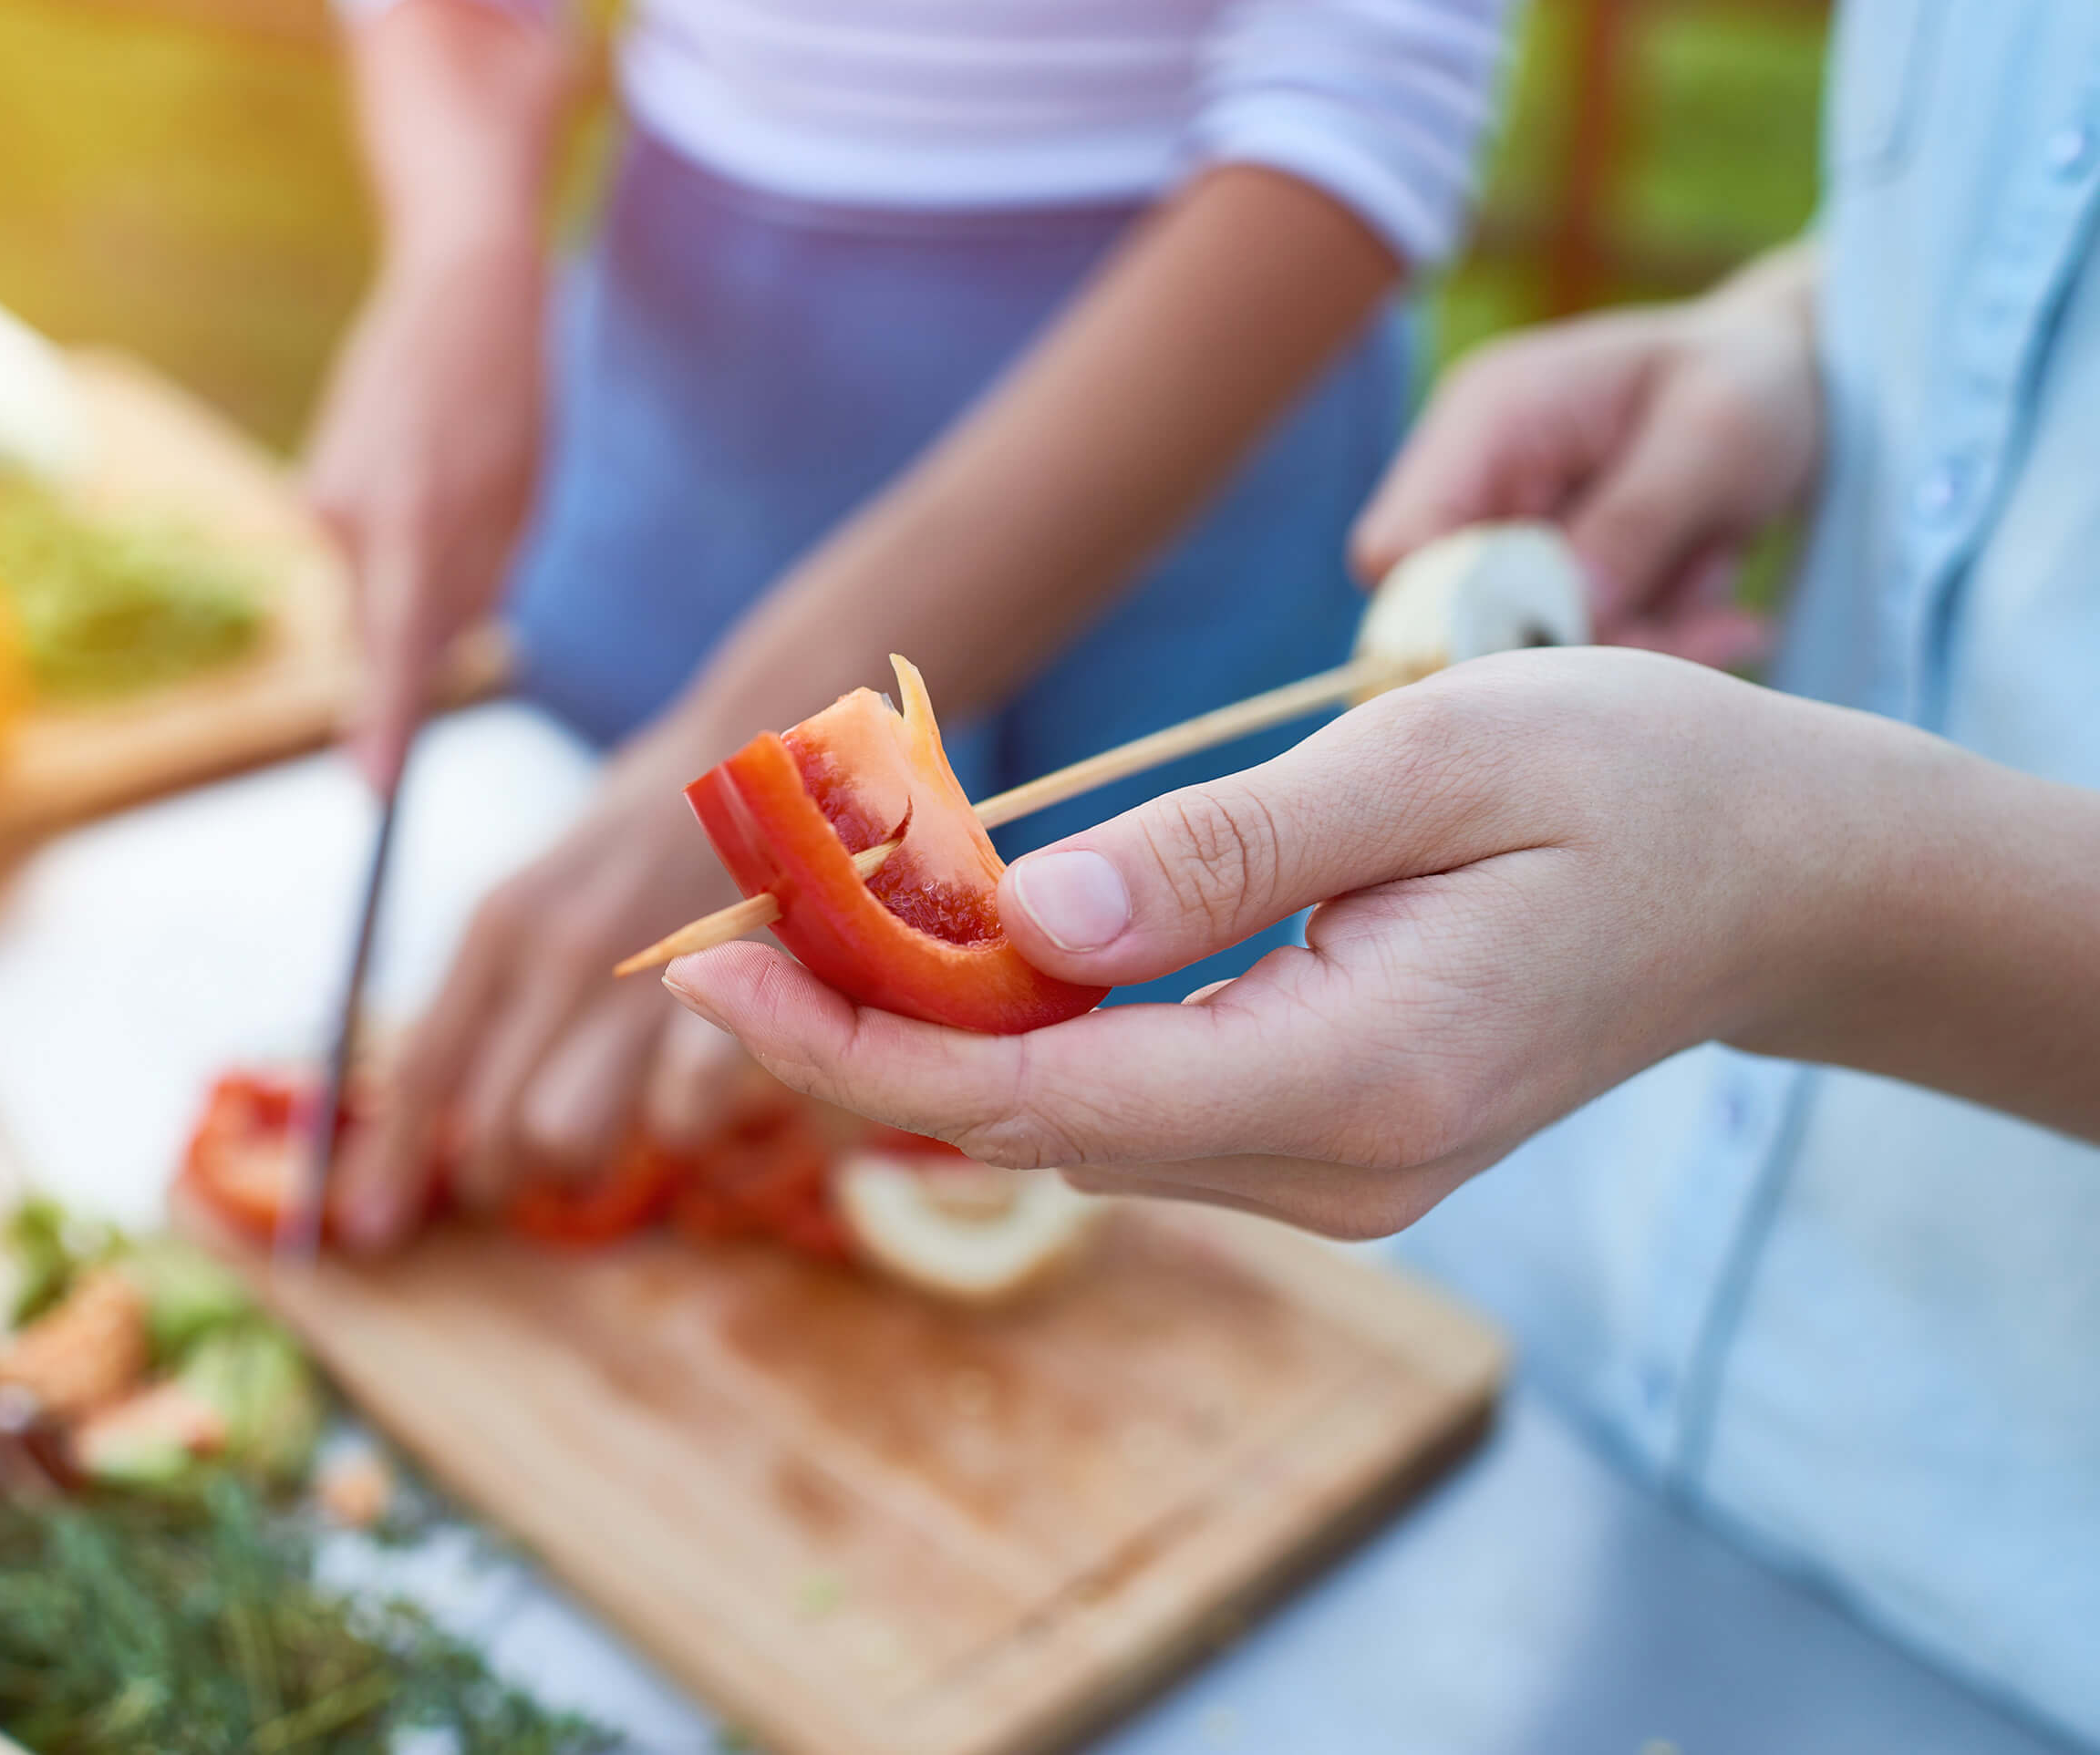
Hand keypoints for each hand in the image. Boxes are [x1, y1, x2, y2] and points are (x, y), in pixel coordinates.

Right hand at [302, 237, 545, 787]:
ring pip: (372, 593)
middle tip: (479, 543)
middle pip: (384, 632)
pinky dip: (395, 541)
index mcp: (417, 522)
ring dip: (416, 574)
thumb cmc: (509, 401)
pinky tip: (426, 470)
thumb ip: (471, 583)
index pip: (397, 650)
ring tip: (460, 482)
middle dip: (420, 637)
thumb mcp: (517, 502)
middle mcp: (351, 517)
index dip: (384, 726)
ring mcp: (322, 501)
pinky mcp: (312, 486)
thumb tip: (426, 655)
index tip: (374, 793)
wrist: (456, 287)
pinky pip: (361, 555)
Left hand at [331, 729, 771, 1248]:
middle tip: (517, 1174)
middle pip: (492, 1127)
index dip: (389, 1158)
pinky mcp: (736, 994)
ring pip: (571, 1138)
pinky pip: (680, 1121)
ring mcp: (646, 976)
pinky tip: (685, 1099)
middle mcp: (558, 950)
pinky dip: (678, 1129)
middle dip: (498, 1174)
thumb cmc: (645, 829)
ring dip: (582, 1159)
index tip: (369, 1227)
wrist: (763, 753)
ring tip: (598, 1135)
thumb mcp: (540, 889)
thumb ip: (490, 988)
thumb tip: (438, 1105)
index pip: (423, 1066)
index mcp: (500, 919)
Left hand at [660, 649, 1912, 1239]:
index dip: (858, 1040)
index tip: (713, 963)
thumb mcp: (1435, 758)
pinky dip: (1025, 1037)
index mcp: (1365, 1077)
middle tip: (718, 924)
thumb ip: (1228, 851)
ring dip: (930, 1034)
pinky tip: (958, 950)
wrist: (1778, 879)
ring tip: (809, 915)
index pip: (1045, 1095)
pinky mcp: (1327, 1145)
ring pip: (1069, 1126)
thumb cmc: (1634, 779)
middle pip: (1030, 1126)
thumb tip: (1022, 920)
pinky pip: (1132, 1106)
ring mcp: (1335, 1178)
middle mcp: (1338, 1168)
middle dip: (857, 1035)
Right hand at [1351, 248, 1823, 666]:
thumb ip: (1637, 522)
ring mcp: (1514, 526)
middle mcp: (1479, 477)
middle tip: (1682, 634)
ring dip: (1630, 645)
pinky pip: (1577, 639)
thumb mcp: (1715, 437)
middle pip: (1459, 613)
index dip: (1448, 617)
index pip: (1396, 549)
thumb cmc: (1754, 378)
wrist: (1796, 372)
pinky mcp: (1556, 568)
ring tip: (1726, 611)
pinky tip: (1726, 613)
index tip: (1559, 640)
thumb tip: (1572, 617)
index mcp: (1488, 418)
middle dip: (1569, 642)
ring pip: (1526, 641)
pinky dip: (1652, 641)